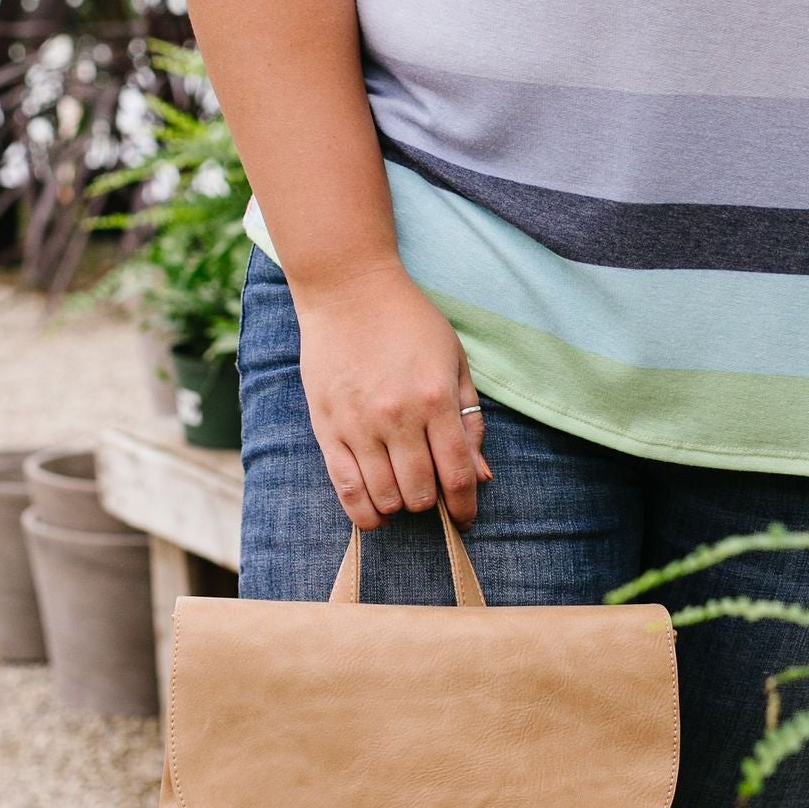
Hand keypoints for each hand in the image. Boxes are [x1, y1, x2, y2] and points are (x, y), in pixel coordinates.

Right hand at [292, 263, 490, 528]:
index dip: (466, 505)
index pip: (458, 473)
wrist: (348, 290)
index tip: (465, 517)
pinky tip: (377, 514)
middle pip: (422, 492)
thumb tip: (481, 476)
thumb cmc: (409, 322)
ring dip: (401, 507)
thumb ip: (470, 419)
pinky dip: (364, 512)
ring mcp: (359, 425)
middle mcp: (399, 416)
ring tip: (405, 497)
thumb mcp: (455, 360)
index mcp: (436, 398)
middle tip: (433, 496)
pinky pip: (345, 488)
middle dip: (433, 504)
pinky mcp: (327, 427)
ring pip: (385, 496)